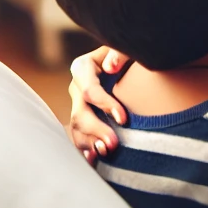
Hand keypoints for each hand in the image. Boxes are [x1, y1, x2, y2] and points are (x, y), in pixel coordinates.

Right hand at [67, 45, 128, 163]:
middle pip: (80, 113)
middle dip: (96, 130)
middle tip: (113, 145)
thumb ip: (121, 53)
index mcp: (83, 67)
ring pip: (77, 128)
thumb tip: (110, 67)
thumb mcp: (129, 47)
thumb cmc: (131, 52)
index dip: (105, 105)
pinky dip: (86, 148)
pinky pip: (79, 135)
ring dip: (90, 142)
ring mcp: (77, 103)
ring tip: (105, 153)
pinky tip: (93, 160)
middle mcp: (76, 87)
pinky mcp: (84, 116)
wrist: (131, 61)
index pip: (90, 90)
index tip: (124, 118)